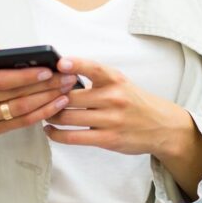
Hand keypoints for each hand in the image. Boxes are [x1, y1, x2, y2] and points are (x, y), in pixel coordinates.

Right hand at [0, 36, 76, 145]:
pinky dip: (42, 113)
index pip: (1, 79)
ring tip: (67, 88)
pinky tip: (58, 104)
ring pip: (22, 109)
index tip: (48, 70)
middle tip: (67, 77)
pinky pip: (22, 122)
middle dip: (46, 85)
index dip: (26, 76)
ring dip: (48, 99)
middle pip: (16, 94)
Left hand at [44, 57, 191, 158]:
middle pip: (70, 96)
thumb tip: (61, 75)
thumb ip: (96, 79)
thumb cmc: (135, 103)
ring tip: (44, 114)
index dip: (76, 64)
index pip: (93, 68)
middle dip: (51, 97)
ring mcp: (110, 120)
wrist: (162, 127)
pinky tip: (50, 131)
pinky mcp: (107, 139)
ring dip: (50, 115)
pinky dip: (56, 134)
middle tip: (39, 96)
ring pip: (68, 116)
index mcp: (115, 80)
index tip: (61, 63)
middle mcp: (113, 98)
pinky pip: (74, 137)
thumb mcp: (121, 83)